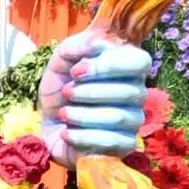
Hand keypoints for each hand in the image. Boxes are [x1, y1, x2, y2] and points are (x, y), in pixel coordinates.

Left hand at [36, 29, 152, 162]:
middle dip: (88, 92)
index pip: (139, 61)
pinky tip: (66, 132)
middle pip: (128, 91)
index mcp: (127, 69)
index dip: (109, 65)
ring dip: (82, 114)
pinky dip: (83, 136)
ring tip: (62, 113)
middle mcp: (137, 94)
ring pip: (117, 116)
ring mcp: (134, 121)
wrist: (49, 124)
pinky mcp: (125, 145)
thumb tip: (93, 43)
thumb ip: (74, 47)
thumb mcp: (60, 62)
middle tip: (66, 92)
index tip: (77, 70)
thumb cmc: (62, 88)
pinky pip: (112, 142)